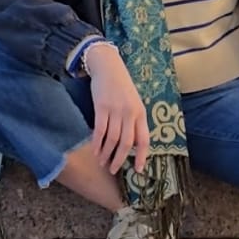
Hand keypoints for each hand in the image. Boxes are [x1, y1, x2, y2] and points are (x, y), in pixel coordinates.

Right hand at [85, 44, 149, 174]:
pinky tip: (94, 151)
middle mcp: (130, 113)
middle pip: (127, 143)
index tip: (138, 170)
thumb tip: (132, 144)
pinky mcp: (101, 107)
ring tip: (102, 162)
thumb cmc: (122, 87)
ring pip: (112, 138)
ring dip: (106, 153)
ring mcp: (116, 110)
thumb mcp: (134, 102)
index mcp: (141, 113)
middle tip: (113, 170)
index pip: (144, 139)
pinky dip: (97, 143)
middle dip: (119, 159)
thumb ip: (134, 121)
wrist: (109, 67)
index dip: (142, 156)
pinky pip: (99, 130)